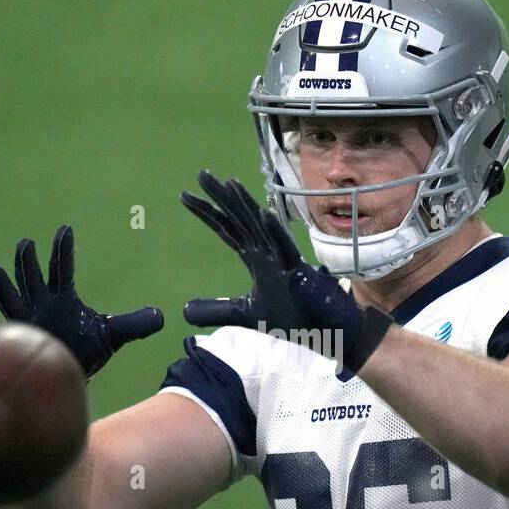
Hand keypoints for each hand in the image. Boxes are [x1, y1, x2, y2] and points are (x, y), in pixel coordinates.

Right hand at [0, 225, 163, 377]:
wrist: (70, 378)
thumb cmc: (86, 352)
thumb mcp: (113, 334)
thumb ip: (135, 324)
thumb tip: (162, 317)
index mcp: (62, 299)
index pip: (61, 269)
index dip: (63, 250)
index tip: (66, 229)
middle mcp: (41, 305)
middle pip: (32, 277)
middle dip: (29, 262)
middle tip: (26, 243)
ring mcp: (28, 322)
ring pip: (12, 298)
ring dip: (4, 286)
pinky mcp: (20, 341)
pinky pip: (5, 329)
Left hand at [181, 171, 389, 369]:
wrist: (324, 333)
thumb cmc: (292, 318)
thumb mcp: (245, 314)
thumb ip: (217, 310)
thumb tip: (183, 312)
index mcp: (256, 257)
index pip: (227, 229)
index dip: (207, 212)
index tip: (185, 196)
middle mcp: (268, 252)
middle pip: (241, 219)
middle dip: (221, 197)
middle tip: (201, 174)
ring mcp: (283, 260)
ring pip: (262, 227)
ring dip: (247, 205)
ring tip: (228, 183)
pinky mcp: (299, 272)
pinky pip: (286, 249)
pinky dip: (275, 231)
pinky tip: (263, 214)